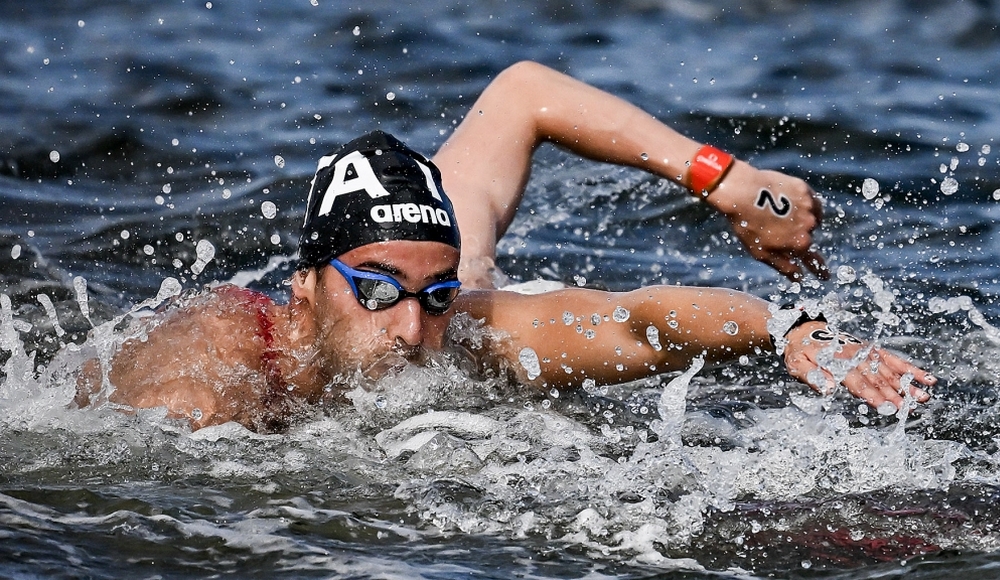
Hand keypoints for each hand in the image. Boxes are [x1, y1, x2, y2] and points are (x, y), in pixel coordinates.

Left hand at [706, 162, 827, 280]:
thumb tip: (800, 278)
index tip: (825, 276)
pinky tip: (786, 202)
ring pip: (810, 217)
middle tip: (774, 226)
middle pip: (807, 236)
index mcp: (800, 244)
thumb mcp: (762, 253)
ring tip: (776, 213)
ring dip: (799, 218)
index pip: (814, 262)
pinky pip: (809, 201)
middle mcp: (810, 226)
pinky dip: (801, 204)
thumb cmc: (748, 225)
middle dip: (795, 234)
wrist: (741, 193)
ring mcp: (809, 206)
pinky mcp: (805, 190)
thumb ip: (784, 267)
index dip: (819, 270)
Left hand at [783, 322, 935, 410]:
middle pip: (878, 378)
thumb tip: (830, 389)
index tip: (885, 407)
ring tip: (923, 398)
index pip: (857, 381)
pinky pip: (893, 360)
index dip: (872, 395)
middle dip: (895, 395)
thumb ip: (812, 376)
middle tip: (910, 408)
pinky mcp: (872, 350)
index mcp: (838, 361)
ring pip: (889, 371)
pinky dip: (910, 369)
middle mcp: (856, 356)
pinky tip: (926, 378)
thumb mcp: (797, 364)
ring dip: (907, 385)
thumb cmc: (799, 351)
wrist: (804, 330)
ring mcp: (866, 352)